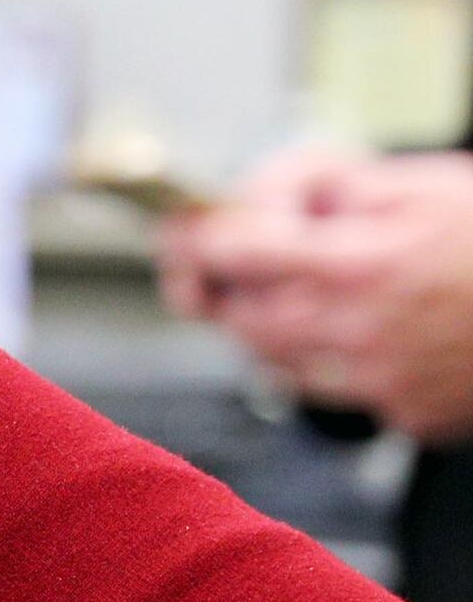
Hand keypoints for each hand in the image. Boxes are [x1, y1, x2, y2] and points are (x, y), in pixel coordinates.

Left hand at [167, 150, 472, 441]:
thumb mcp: (420, 185)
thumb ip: (331, 192)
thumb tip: (261, 203)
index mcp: (358, 263)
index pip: (231, 253)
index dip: (194, 238)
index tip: (181, 230)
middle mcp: (361, 332)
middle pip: (239, 317)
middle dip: (225, 287)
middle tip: (229, 262)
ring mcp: (385, 383)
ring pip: (277, 362)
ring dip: (269, 326)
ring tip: (304, 290)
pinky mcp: (411, 416)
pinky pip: (337, 391)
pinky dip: (330, 362)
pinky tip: (366, 331)